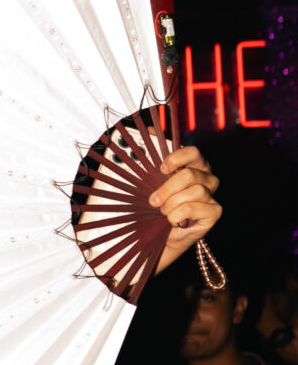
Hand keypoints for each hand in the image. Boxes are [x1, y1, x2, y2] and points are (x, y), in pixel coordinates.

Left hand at [152, 144, 220, 272]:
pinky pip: (195, 207)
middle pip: (190, 175)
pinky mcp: (214, 211)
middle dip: (167, 189)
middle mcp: (206, 178)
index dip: (178, 158)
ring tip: (165, 212)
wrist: (160, 235)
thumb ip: (152, 155)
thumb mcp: (151, 182)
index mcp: (194, 166)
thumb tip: (150, 129)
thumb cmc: (158, 207)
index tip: (162, 168)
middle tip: (154, 201)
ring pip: (194, 191)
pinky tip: (174, 221)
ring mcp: (212, 195)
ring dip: (173, 204)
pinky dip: (179, 215)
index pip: (194, 152)